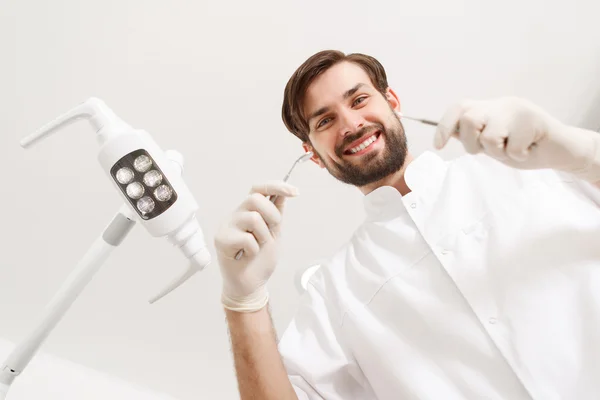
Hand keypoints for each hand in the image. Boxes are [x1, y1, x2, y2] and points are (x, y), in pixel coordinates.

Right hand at [214, 181, 298, 312]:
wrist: (250, 285)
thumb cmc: (260, 260)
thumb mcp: (274, 233)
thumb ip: (276, 213)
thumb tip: (283, 193)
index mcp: (248, 211)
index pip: (258, 189)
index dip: (275, 186)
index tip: (295, 192)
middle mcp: (236, 215)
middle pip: (255, 198)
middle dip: (271, 215)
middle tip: (270, 233)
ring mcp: (227, 226)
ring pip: (253, 218)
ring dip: (263, 236)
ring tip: (257, 247)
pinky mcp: (221, 240)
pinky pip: (246, 238)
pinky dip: (253, 250)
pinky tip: (246, 256)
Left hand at [434, 97, 599, 182]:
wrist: (559, 150)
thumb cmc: (522, 147)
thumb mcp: (492, 142)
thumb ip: (472, 135)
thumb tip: (447, 133)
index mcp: (488, 108)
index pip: (459, 108)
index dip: (445, 126)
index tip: (439, 146)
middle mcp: (500, 104)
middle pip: (469, 119)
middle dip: (473, 143)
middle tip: (489, 151)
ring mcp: (517, 109)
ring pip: (489, 136)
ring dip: (498, 152)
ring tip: (513, 149)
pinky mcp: (534, 119)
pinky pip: (512, 148)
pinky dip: (518, 156)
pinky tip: (528, 150)